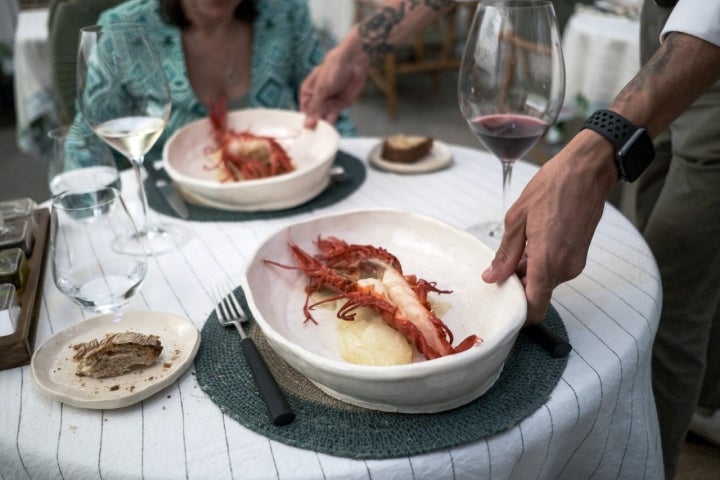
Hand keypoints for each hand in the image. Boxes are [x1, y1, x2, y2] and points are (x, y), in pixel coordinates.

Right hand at [301, 43, 369, 128]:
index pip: (303, 109)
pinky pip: (333, 117)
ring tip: (320, 135)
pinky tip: (329, 130)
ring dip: (322, 126)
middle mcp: (317, 98)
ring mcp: (328, 102)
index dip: (303, 120)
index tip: (303, 132)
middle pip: (313, 116)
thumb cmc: (334, 68)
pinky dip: (331, 123)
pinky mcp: (339, 105)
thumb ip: (315, 107)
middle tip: (312, 137)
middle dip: (313, 125)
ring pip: (323, 117)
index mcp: (308, 91)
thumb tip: (307, 124)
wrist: (354, 62)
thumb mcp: (322, 88)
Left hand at [482, 131, 617, 323]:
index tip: (502, 309)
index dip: (518, 315)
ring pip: (546, 282)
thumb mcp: (517, 219)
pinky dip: (541, 264)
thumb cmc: (552, 188)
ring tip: (515, 249)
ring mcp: (575, 262)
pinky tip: (530, 244)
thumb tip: (492, 276)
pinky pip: (556, 269)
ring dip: (528, 274)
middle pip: (538, 295)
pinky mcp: (579, 255)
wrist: (587, 171)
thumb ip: (505, 254)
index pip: (535, 308)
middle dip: (518, 288)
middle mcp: (564, 268)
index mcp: (547, 262)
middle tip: (499, 271)